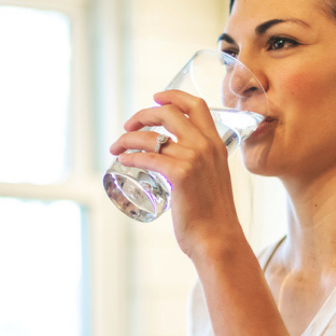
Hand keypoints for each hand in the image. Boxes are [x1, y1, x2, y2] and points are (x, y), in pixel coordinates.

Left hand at [112, 89, 242, 256]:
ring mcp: (194, 159)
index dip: (172, 96)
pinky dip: (130, 156)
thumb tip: (180, 167)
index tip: (155, 98)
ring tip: (116, 147)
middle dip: (142, 115)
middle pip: (168, 113)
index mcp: (216, 144)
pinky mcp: (180, 175)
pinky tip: (122, 160)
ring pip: (152, 136)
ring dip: (127, 138)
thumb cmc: (213, 217)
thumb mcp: (213, 180)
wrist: (218, 239)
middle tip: (128, 126)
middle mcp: (206, 146)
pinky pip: (147, 158)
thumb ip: (202, 167)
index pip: (196, 105)